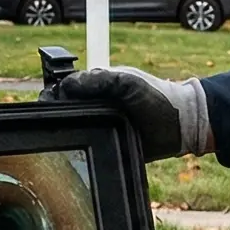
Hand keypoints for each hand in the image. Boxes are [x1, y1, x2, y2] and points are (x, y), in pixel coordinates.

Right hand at [54, 67, 211, 160]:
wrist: (183, 124)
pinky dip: (84, 147)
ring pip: (77, 129)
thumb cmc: (159, 96)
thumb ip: (99, 80)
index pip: (69, 88)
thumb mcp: (127, 82)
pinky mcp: (112, 144)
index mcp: (101, 86)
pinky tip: (74, 150)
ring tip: (57, 137)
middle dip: (56, 115)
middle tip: (47, 122)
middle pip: (68, 110)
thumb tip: (67, 85)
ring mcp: (105, 125)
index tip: (45, 101)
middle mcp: (100, 106)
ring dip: (68, 132)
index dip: (55, 94)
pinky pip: (93, 146)